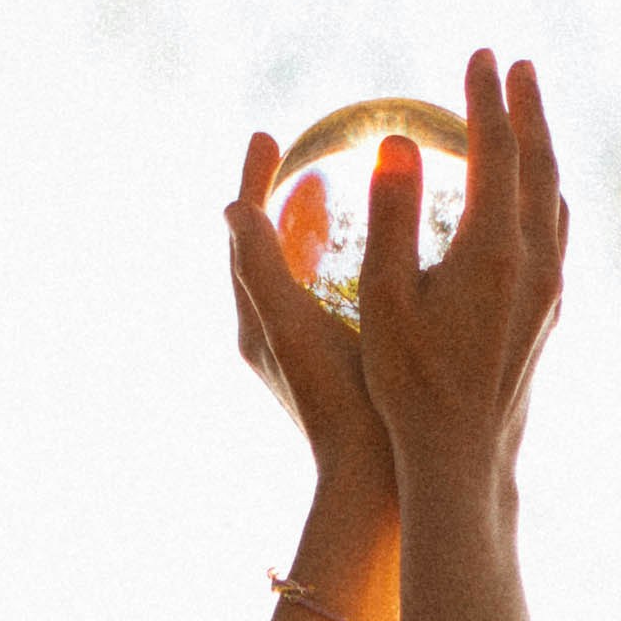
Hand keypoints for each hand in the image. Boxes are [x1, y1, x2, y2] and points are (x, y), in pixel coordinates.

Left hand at [223, 129, 393, 499]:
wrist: (371, 486)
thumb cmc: (338, 404)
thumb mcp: (295, 326)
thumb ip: (262, 267)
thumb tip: (231, 209)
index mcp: (257, 322)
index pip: (244, 235)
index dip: (253, 182)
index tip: (267, 134)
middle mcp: (272, 338)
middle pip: (268, 252)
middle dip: (279, 202)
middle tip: (302, 160)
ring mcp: (304, 357)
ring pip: (303, 278)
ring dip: (314, 235)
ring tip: (338, 199)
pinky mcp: (336, 373)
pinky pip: (336, 303)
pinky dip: (348, 271)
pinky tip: (390, 262)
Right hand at [357, 52, 565, 478]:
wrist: (463, 458)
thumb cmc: (409, 382)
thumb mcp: (384, 296)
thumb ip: (392, 215)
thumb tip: (398, 143)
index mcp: (494, 248)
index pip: (495, 149)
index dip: (484, 97)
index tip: (478, 56)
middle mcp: (535, 262)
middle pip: (540, 164)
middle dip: (527, 109)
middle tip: (517, 67)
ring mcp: (549, 291)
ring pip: (555, 199)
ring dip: (542, 152)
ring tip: (528, 121)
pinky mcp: (549, 316)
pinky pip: (555, 236)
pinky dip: (544, 197)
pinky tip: (534, 203)